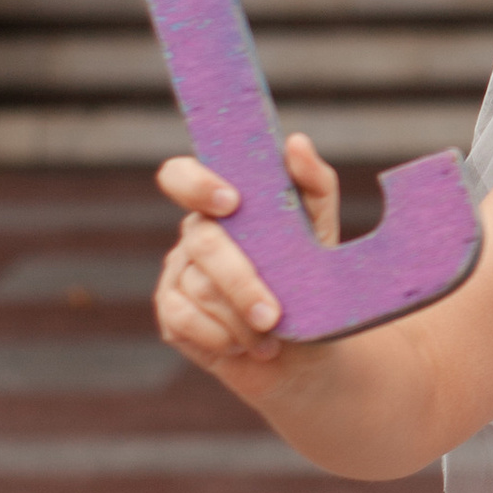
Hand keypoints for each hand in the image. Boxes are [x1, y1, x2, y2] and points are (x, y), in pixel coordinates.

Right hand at [153, 133, 340, 392]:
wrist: (308, 350)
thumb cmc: (312, 280)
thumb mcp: (322, 231)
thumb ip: (313, 184)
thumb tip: (295, 143)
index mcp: (223, 205)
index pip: (182, 176)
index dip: (196, 183)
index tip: (231, 202)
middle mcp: (195, 234)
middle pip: (203, 242)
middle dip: (241, 282)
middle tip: (273, 314)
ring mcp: (178, 274)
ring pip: (199, 288)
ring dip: (241, 318)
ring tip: (273, 334)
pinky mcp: (171, 315)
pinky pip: (183, 320)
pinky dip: (220, 337)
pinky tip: (246, 346)